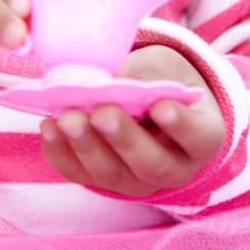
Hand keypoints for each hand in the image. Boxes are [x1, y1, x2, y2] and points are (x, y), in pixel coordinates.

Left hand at [38, 44, 226, 197]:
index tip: (161, 106)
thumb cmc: (162, 79)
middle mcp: (175, 168)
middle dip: (123, 139)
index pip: (198, 137)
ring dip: (87, 147)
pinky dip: (61, 153)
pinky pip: (81, 174)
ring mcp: (138, 181)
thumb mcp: (164, 68)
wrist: (146, 99)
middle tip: (101, 113)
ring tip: (67, 118)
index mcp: (201, 136)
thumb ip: (146, 78)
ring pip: (114, 175)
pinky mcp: (105, 182)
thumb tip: (111, 84)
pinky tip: (48, 126)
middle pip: (152, 165)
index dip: (182, 125)